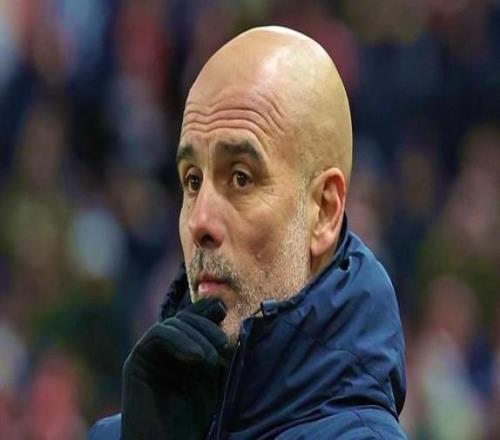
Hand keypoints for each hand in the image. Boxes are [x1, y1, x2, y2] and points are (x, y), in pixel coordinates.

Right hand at [121, 298, 227, 439]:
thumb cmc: (192, 418)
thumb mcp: (211, 376)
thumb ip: (214, 347)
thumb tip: (219, 309)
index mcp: (182, 349)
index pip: (193, 316)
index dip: (208, 309)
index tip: (224, 312)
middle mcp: (164, 349)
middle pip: (185, 317)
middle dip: (206, 326)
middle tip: (223, 346)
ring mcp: (149, 353)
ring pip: (172, 323)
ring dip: (195, 334)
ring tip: (210, 358)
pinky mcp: (136, 361)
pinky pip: (157, 335)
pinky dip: (178, 339)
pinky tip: (195, 357)